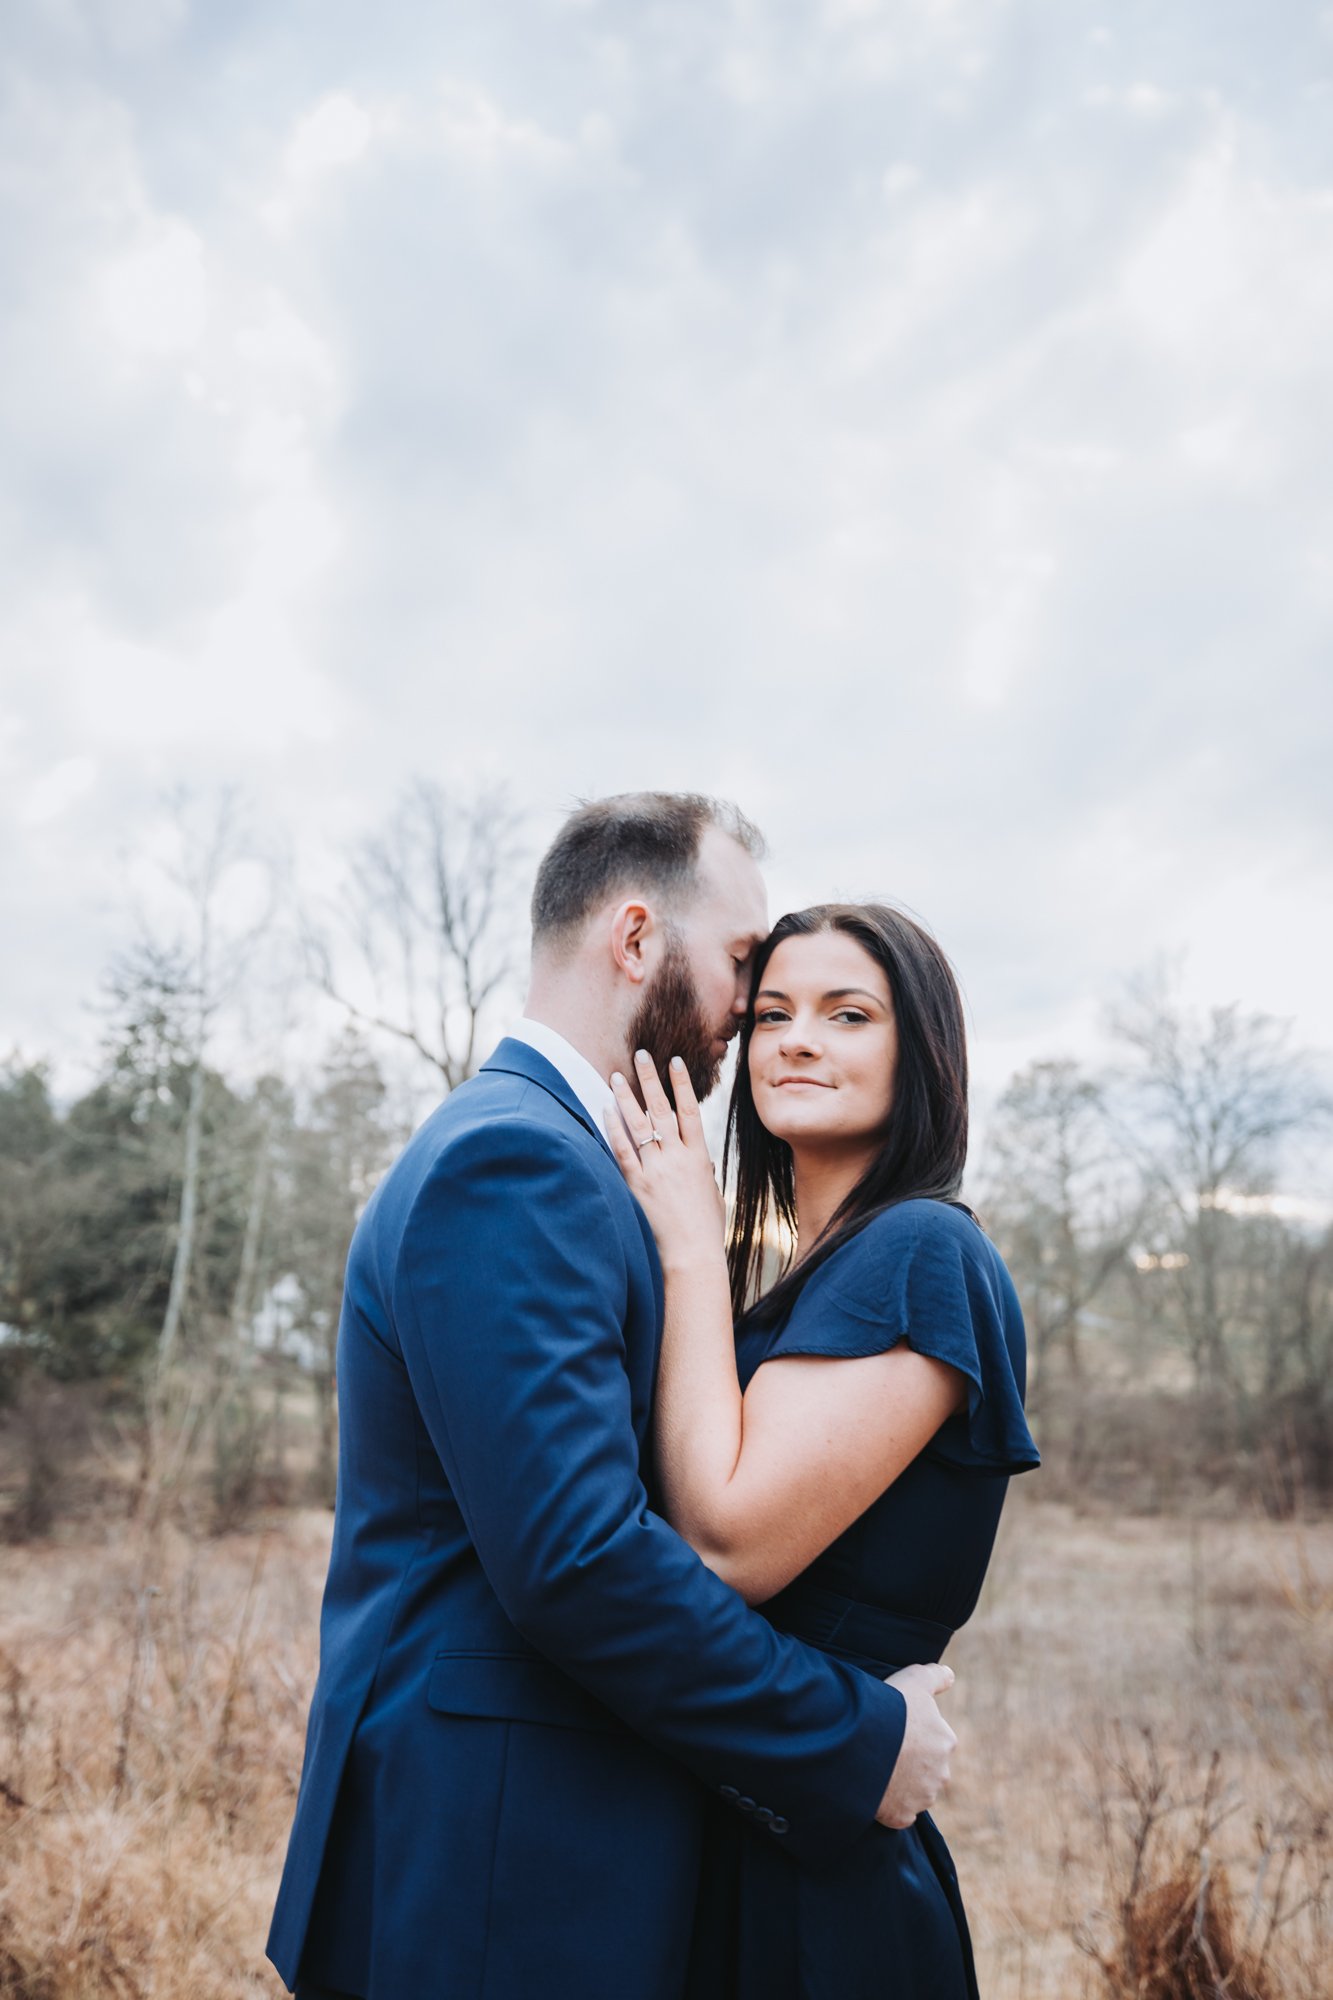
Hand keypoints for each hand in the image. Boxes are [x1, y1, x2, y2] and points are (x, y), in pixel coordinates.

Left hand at [605, 1051, 724, 1269]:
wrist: (693, 1255)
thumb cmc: (706, 1230)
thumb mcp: (712, 1196)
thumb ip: (704, 1175)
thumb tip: (702, 1164)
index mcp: (699, 1158)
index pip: (690, 1111)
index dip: (682, 1084)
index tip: (675, 1061)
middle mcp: (677, 1158)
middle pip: (662, 1109)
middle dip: (651, 1079)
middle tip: (641, 1054)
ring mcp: (657, 1170)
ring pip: (640, 1125)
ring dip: (627, 1098)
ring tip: (616, 1076)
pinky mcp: (638, 1185)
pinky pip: (623, 1150)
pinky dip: (614, 1129)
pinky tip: (606, 1110)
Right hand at [875, 1662, 956, 1829]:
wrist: (863, 1744)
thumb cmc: (890, 1709)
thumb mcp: (915, 1680)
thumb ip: (936, 1676)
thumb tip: (951, 1675)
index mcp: (945, 1741)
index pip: (933, 1739)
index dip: (912, 1732)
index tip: (893, 1728)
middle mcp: (941, 1773)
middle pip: (926, 1768)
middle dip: (910, 1762)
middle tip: (883, 1748)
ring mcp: (922, 1798)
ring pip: (914, 1792)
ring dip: (900, 1784)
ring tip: (876, 1768)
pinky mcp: (902, 1817)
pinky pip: (898, 1814)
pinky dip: (889, 1807)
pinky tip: (875, 1791)